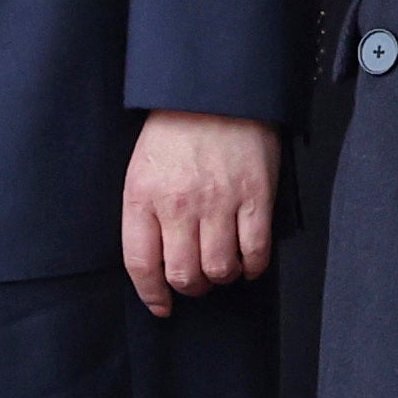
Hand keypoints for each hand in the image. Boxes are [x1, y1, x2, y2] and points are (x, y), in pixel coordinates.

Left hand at [121, 110, 280, 316]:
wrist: (216, 91)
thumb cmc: (176, 130)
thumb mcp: (142, 168)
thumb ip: (145, 212)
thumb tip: (157, 259)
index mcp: (143, 196)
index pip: (142, 263)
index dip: (152, 294)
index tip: (161, 306)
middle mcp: (179, 204)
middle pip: (184, 274)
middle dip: (190, 288)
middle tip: (196, 283)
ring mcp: (219, 201)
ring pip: (219, 268)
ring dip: (222, 277)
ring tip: (223, 268)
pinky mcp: (255, 196)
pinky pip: (255, 250)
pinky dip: (253, 266)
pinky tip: (249, 263)